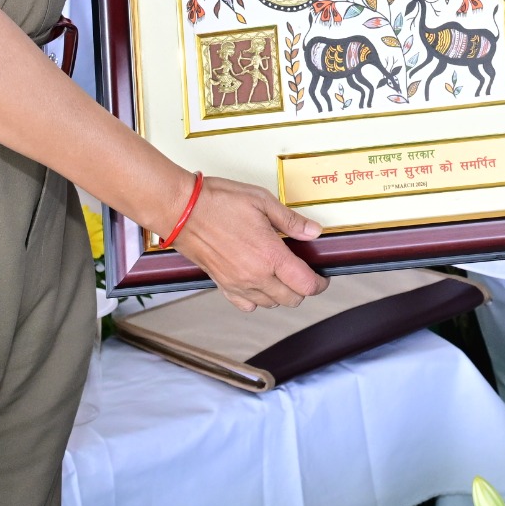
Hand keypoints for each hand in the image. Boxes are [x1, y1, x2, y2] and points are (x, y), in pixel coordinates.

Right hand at [170, 174, 327, 310]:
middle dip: (304, 289)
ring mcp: (237, 283)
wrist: (181, 210)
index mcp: (270, 256)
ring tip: (283, 275)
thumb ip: (291, 221)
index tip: (322, 276)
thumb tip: (313, 232)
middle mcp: (255, 275)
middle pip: (292, 299)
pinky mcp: (222, 284)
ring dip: (282, 294)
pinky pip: (246, 305)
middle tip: (305, 274)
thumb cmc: (218, 202)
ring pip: (270, 304)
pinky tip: (258, 283)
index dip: (320, 283)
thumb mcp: (262, 201)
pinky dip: (257, 299)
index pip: (306, 284)